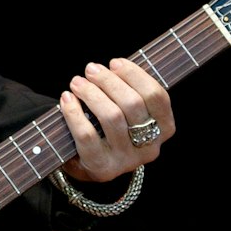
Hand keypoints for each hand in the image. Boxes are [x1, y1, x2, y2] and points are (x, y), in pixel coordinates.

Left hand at [59, 57, 173, 184]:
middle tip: (90, 68)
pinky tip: (67, 99)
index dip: (135, 75)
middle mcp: (149, 147)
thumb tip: (114, 65)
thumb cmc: (111, 129)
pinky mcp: (103, 167)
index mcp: (164, 129)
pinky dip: (74, 112)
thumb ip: (129, 90)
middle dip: (109, 81)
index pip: (157, 97)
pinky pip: (87, 135)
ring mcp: (127, 160)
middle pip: (133, 104)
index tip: (114, 62)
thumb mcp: (128, 112)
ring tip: (77, 82)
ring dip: (91, 93)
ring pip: (112, 117)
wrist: (91, 164)